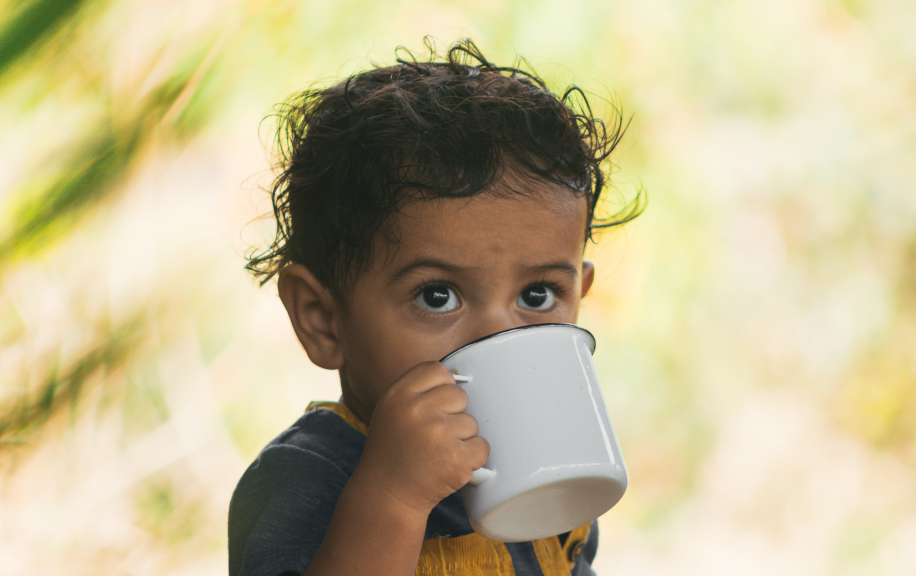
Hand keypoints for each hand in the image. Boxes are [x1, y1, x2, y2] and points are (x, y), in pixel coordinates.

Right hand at [352, 361, 489, 513]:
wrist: (387, 495)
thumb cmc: (392, 452)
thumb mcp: (392, 411)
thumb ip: (419, 392)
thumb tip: (458, 380)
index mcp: (399, 394)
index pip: (437, 370)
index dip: (442, 386)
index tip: (436, 405)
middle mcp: (418, 410)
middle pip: (459, 395)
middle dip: (453, 414)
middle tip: (435, 435)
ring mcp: (439, 434)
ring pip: (471, 423)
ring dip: (461, 439)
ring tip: (437, 453)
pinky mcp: (457, 458)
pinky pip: (481, 446)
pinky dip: (472, 458)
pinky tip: (449, 465)